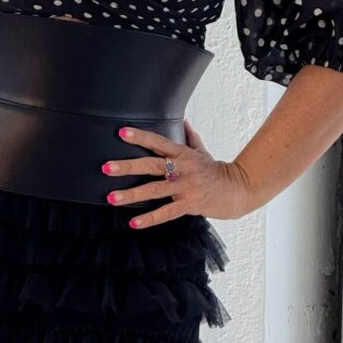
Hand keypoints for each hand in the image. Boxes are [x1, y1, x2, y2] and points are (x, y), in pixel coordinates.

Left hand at [102, 119, 253, 228]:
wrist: (236, 190)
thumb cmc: (216, 170)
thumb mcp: (202, 150)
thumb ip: (190, 136)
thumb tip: (184, 120)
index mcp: (182, 153)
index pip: (158, 142)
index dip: (140, 137)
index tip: (121, 133)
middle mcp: (182, 168)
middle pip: (151, 165)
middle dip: (127, 166)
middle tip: (106, 167)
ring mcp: (185, 187)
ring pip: (154, 190)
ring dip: (131, 194)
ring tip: (111, 197)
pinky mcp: (188, 205)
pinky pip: (166, 213)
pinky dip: (149, 218)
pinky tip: (133, 222)